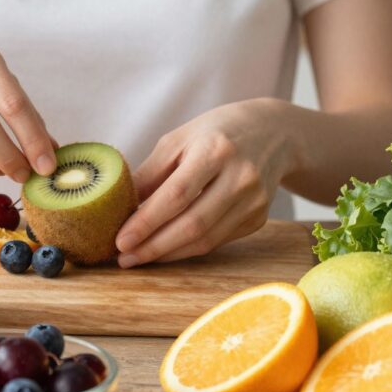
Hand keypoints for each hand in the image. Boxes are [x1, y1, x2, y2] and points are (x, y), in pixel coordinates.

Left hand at [114, 99, 297, 266]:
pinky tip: (165, 249)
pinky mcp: (259, 219)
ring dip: (167, 254)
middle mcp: (240, 177)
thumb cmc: (215, 133)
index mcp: (216, 150)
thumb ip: (150, 172)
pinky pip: (217, 241)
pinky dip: (187, 249)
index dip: (147, 221)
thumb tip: (119, 206)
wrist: (273, 133)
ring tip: (138, 257)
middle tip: (124, 257)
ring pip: (205, 240)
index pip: (177, 194)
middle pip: (193, 224)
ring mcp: (254, 201)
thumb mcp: (179, 140)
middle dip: (153, 246)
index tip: (121, 240)